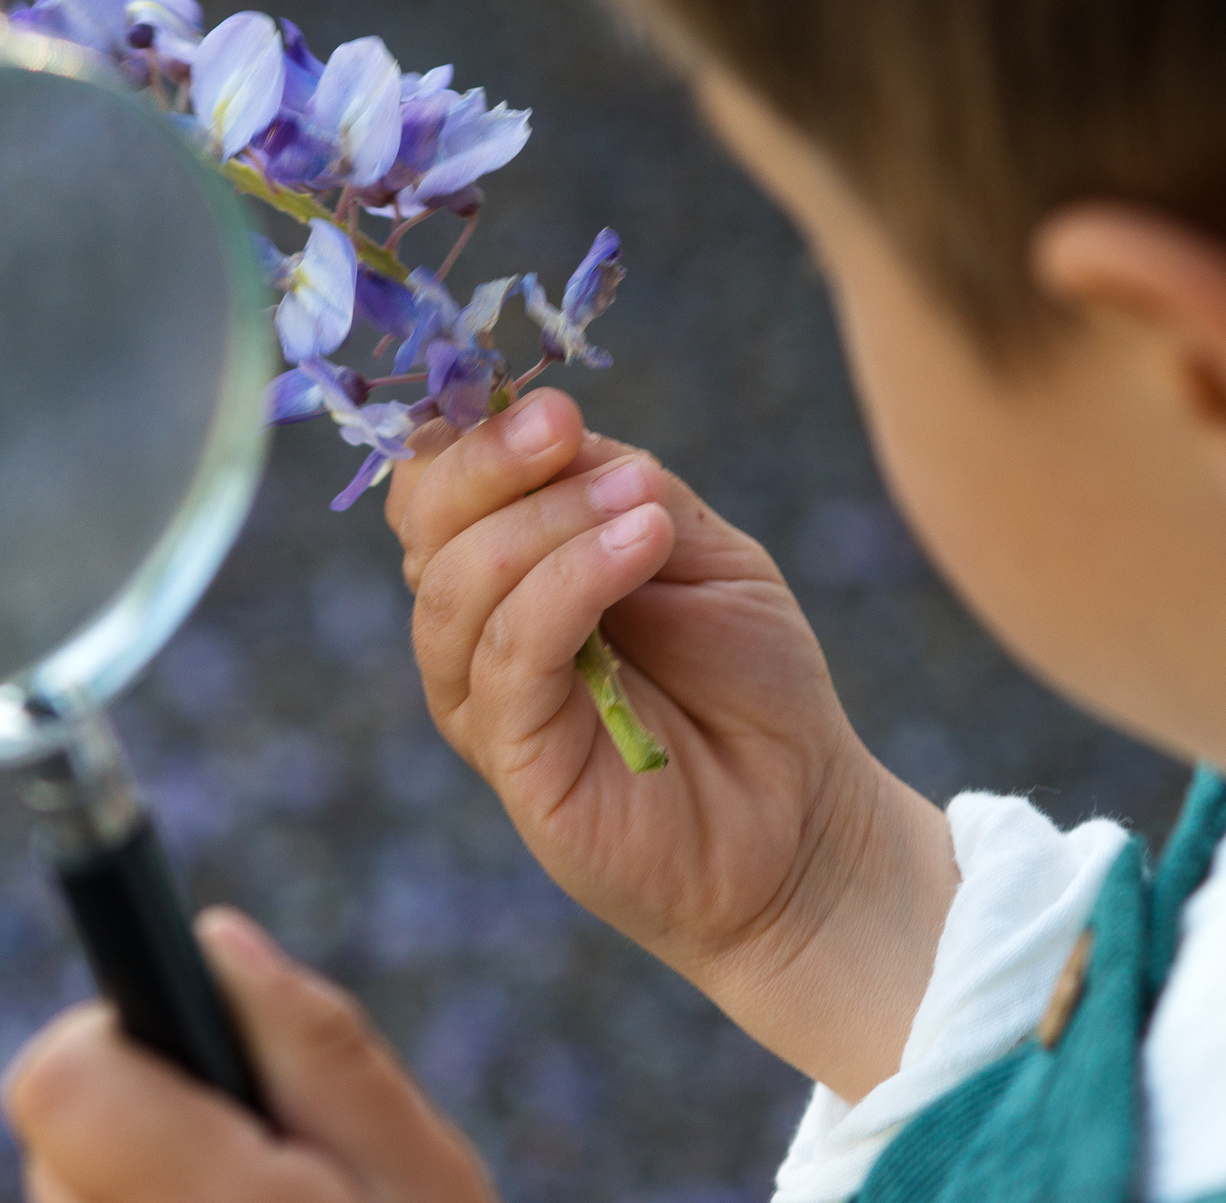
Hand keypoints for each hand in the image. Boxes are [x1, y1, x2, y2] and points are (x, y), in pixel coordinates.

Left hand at [4, 908, 494, 1202]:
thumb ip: (319, 1048)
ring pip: (58, 1202)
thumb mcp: (427, 1184)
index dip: (115, 1040)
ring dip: (130, 1197)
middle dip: (135, 1127)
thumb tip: (212, 938)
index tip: (186, 1054)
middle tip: (249, 1175)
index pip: (58, 1079)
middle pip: (51, 1139)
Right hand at [386, 389, 954, 1094]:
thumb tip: (556, 426)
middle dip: (492, 459)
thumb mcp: (696, 548)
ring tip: (645, 506)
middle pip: (423, 520)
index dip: (476, 432)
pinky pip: (509, 650)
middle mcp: (474, 628)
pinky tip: (642, 543)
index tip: (553, 405)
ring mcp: (483, 696)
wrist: (802, 819)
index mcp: (505, 569)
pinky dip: (569, 581)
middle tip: (567, 427)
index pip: (435, 481)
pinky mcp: (511, 756)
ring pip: (458, 581)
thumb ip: (619, 484)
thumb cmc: (750, 685)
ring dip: (549, 519)